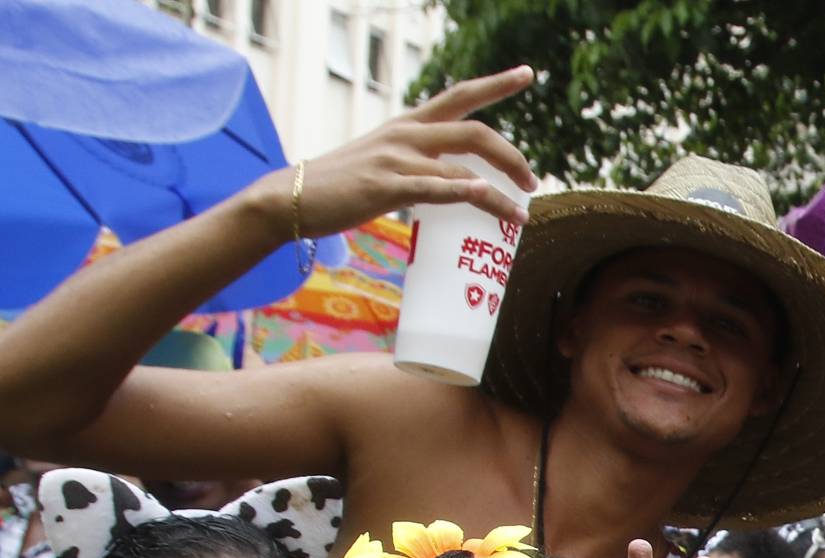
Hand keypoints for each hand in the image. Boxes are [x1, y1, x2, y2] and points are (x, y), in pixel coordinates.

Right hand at [265, 66, 538, 239]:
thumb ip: (419, 164)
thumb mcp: (385, 163)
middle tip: (532, 181)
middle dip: (511, 156)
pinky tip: (485, 195)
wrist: (292, 197)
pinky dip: (463, 192)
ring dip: (499, 196)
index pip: (460, 96)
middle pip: (474, 132)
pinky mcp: (385, 188)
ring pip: (462, 171)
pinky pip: (433, 187)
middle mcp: (406, 135)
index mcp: (409, 126)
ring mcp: (396, 160)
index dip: (496, 84)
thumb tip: (454, 183)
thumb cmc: (340, 185)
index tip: (527, 73)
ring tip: (520, 216)